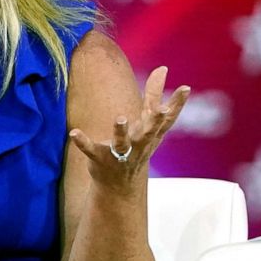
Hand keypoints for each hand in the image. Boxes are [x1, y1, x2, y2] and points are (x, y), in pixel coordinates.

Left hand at [68, 66, 189, 187]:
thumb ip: (159, 100)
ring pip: (121, 142)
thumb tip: (170, 73)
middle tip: (160, 108)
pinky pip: (90, 149)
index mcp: (150, 133)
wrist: (119, 187)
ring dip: (121, 131)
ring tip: (120, 118)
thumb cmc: (138, 149)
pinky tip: (74, 133)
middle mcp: (138, 143)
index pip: (165, 118)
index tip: (186, 87)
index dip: (176, 104)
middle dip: (154, 120)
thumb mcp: (151, 127)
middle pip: (148, 131)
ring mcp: (119, 153)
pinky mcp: (99, 158)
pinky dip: (83, 142)